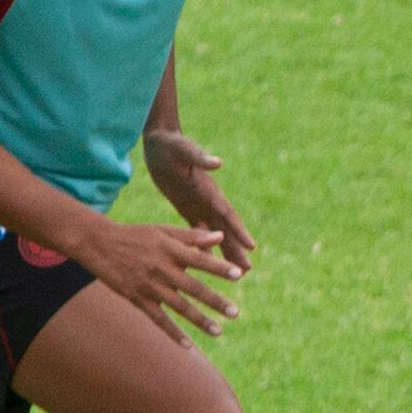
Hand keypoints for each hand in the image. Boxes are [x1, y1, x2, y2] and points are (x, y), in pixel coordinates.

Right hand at [74, 215, 244, 343]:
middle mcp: (161, 269)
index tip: (239, 275)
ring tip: (219, 331)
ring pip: (178, 307)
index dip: (219, 268)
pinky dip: (173, 333)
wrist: (98, 244)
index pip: (200, 260)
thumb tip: (220, 236)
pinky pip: (158, 319)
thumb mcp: (163, 230)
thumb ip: (191, 236)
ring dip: (199, 320)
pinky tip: (188, 346)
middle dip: (215, 301)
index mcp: (170, 250)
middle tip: (235, 313)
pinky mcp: (138, 299)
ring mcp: (149, 286)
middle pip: (193, 288)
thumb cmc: (135, 235)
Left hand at [137, 126, 256, 272]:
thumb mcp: (184, 150)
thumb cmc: (171, 144)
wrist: (160, 140)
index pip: (227, 214)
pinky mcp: (186, 207)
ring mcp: (199, 205)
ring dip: (225, 251)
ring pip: (215, 233)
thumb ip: (200, 157)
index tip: (251, 247)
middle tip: (248, 270)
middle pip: (225, 229)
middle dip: (236, 249)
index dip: (238, 230)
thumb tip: (218, 162)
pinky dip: (203, 245)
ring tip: (236, 271)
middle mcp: (208, 200)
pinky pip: (196, 231)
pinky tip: (207, 261)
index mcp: (208, 190)